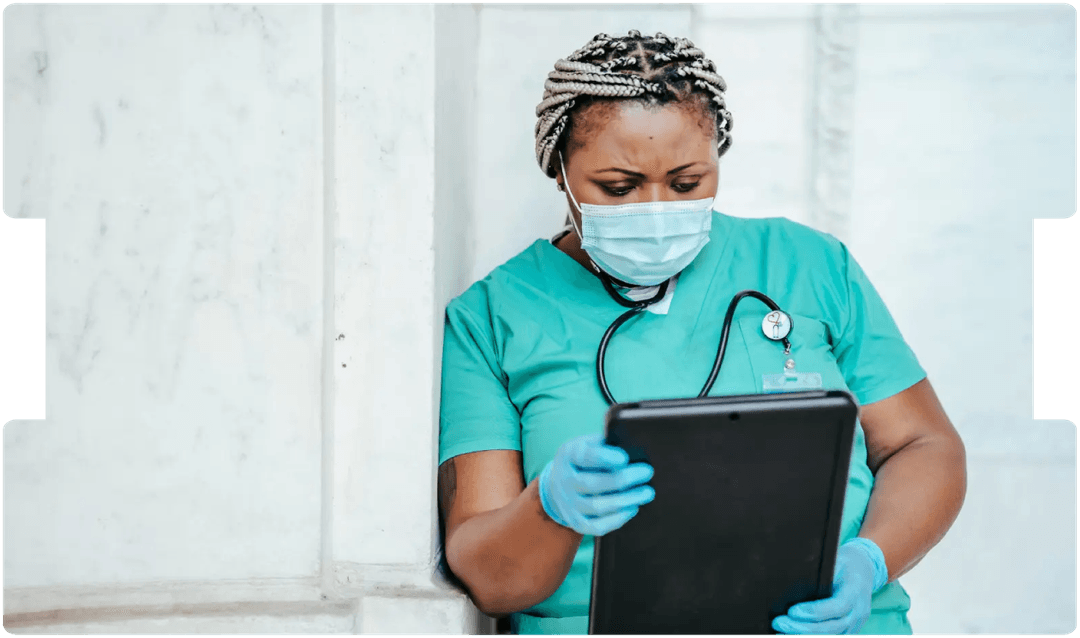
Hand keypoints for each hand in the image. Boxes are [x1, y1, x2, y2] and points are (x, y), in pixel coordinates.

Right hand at [538, 433, 654, 536]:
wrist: (560, 484)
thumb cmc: (584, 459)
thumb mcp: (589, 444)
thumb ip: (606, 444)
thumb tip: (634, 448)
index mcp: (569, 456)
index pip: (584, 457)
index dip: (604, 458)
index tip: (624, 458)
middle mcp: (565, 481)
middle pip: (593, 484)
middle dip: (623, 479)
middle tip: (647, 472)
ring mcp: (569, 504)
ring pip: (597, 506)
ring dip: (626, 500)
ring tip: (647, 492)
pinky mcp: (577, 522)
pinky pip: (596, 526)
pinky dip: (617, 519)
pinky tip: (633, 508)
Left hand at [772, 538, 888, 634]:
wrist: (864, 569)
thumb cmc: (844, 563)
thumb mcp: (834, 560)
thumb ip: (819, 572)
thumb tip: (791, 578)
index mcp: (855, 591)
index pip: (837, 606)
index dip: (815, 611)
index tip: (792, 611)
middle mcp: (858, 611)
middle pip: (833, 627)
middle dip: (803, 628)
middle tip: (779, 623)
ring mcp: (856, 623)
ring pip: (832, 635)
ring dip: (805, 634)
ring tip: (782, 629)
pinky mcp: (849, 629)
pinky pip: (832, 635)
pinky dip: (813, 635)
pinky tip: (794, 632)